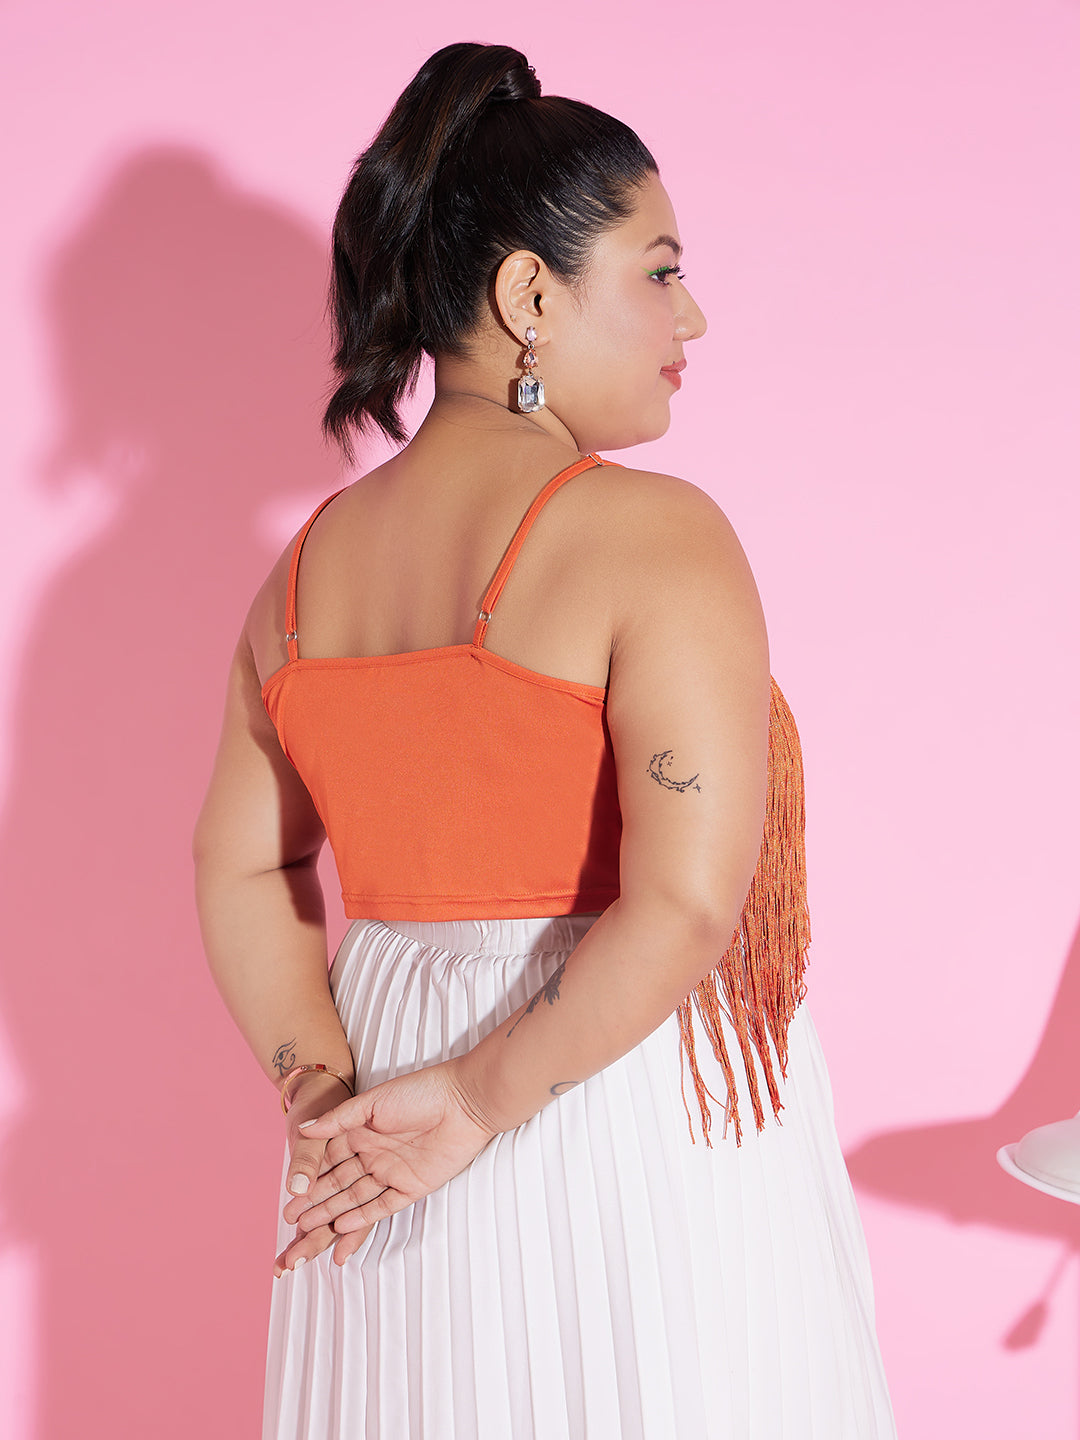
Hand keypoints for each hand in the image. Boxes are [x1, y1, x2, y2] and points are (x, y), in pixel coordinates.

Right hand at [282, 1059, 496, 1235]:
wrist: (466, 1101)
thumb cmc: (421, 1092)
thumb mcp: (374, 1102)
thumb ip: (340, 1119)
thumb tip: (304, 1129)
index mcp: (362, 1131)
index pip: (329, 1159)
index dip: (309, 1177)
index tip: (289, 1194)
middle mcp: (374, 1153)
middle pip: (339, 1183)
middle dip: (315, 1201)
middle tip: (290, 1219)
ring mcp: (393, 1171)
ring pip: (356, 1197)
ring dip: (333, 1212)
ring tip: (308, 1229)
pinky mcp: (413, 1185)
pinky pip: (383, 1205)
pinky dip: (363, 1217)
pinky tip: (342, 1226)